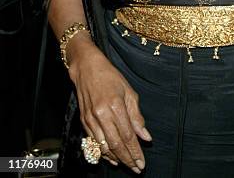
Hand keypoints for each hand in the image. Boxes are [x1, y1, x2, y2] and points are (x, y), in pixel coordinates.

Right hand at [68, 38, 151, 173]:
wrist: (87, 68)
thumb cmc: (110, 77)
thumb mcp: (129, 92)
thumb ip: (137, 116)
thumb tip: (145, 136)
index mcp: (115, 105)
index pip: (128, 135)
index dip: (135, 151)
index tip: (142, 162)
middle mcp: (101, 114)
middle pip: (116, 144)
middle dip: (127, 159)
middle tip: (136, 169)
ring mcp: (91, 118)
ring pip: (103, 146)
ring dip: (116, 158)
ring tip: (127, 164)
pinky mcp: (83, 121)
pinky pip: (94, 142)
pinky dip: (103, 152)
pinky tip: (111, 157)